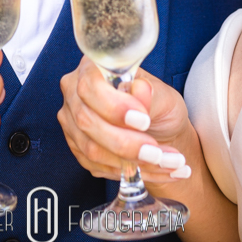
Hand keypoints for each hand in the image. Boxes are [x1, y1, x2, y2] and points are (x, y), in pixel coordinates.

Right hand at [57, 56, 193, 186]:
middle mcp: (76, 95)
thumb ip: (151, 93)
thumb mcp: (163, 95)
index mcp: (92, 69)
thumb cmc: (158, 106)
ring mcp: (73, 124)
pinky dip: (131, 172)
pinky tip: (158, 170)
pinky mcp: (79, 150)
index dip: (113, 106)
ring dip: (133, 161)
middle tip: (157, 152)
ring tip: (167, 163)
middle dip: (126, 142)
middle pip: (86, 121)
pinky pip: (98, 166)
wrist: (160, 131)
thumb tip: (140, 91)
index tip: (142, 121)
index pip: (90, 86)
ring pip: (92, 149)